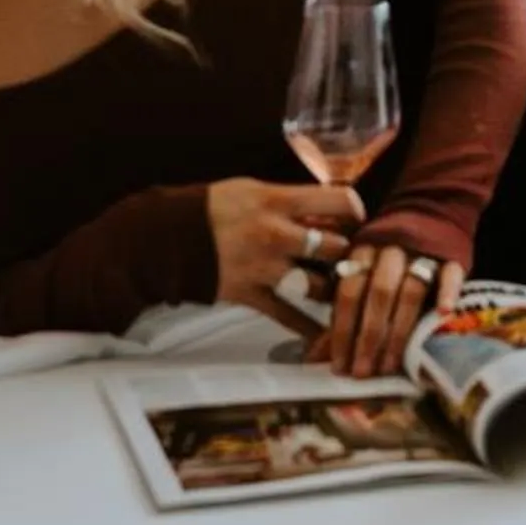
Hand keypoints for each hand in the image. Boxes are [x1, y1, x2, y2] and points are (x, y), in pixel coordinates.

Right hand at [206, 177, 365, 337]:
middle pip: (334, 247)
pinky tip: (326, 336)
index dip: (355, 209)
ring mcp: (266, 269)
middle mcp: (277, 235)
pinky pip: (287, 315)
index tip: (356, 217)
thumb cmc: (213, 206)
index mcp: (278, 202)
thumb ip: (290, 200)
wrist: (168, 237)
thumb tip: (326, 207)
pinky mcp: (252, 295)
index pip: (338, 201)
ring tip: (335, 284)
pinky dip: (307, 328)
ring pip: (319, 285)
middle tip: (347, 253)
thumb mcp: (254, 188)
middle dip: (344, 250)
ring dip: (331, 286)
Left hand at [313, 239, 469, 378]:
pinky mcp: (452, 256)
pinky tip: (442, 314)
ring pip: (412, 290)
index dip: (343, 331)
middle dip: (369, 336)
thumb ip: (343, 314)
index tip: (340, 365)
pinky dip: (446, 293)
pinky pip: (450, 274)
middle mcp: (390, 250)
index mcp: (362, 252)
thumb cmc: (387, 260)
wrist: (429, 214)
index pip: (349, 293)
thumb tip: (314, 358)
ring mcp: (423, 252)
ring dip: (400, 330)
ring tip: (391, 365)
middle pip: (379, 294)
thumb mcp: (361, 278)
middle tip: (363, 372)